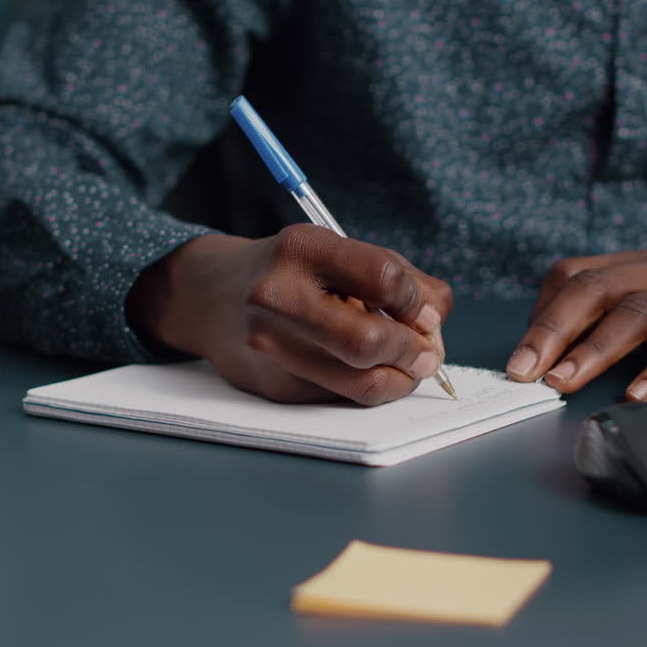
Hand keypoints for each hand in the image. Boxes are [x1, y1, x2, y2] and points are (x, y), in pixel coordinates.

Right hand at [126, 225, 452, 404]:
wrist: (211, 296)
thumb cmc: (293, 271)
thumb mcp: (339, 252)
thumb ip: (400, 278)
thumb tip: (435, 323)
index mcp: (302, 249)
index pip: (384, 278)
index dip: (418, 300)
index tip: (423, 311)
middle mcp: (278, 297)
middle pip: (369, 342)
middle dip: (413, 351)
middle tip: (426, 352)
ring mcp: (271, 347)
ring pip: (361, 383)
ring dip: (402, 380)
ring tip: (409, 366)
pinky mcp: (274, 386)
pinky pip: (344, 398)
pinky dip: (370, 386)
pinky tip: (368, 369)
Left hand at [505, 227, 646, 400]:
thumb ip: (613, 306)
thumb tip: (555, 348)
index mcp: (634, 265)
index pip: (572, 278)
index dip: (540, 315)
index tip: (516, 357)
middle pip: (592, 291)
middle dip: (551, 331)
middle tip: (520, 372)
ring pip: (636, 314)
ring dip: (595, 350)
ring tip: (564, 382)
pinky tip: (639, 395)